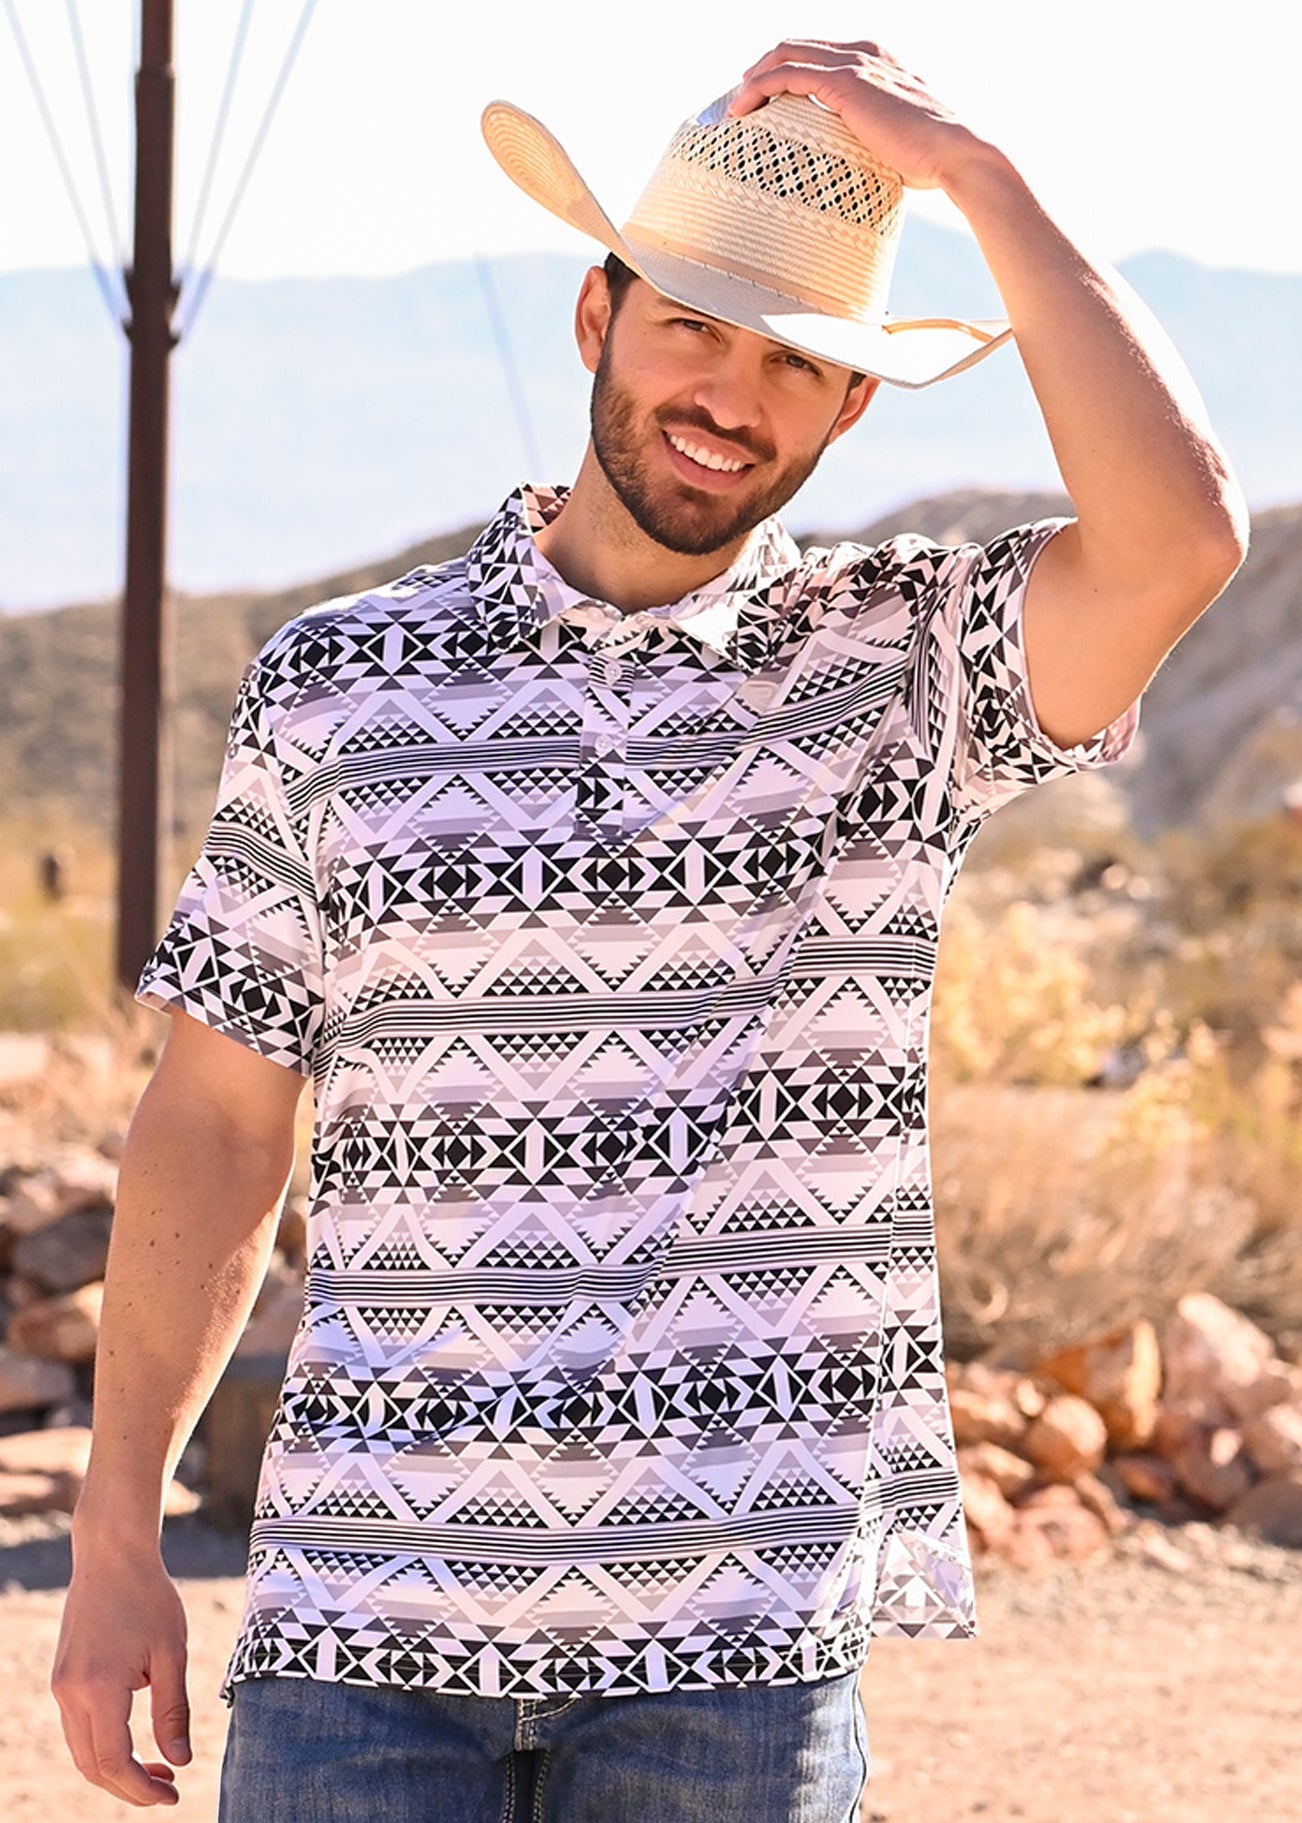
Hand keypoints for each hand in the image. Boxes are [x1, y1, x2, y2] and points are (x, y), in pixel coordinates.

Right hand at [51, 1550, 191, 1806]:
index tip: (173, 1794)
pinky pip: (79, 1728)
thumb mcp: (171, 1652)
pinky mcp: (62, 1679)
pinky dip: (104, 1745)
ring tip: (159, 1768)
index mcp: (99, 1689)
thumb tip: (180, 1761)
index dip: (142, 1788)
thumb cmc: (149, 1597)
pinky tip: (136, 1739)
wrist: (111, 1555)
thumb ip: (173, 1710)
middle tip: (168, 1788)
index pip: (115, 1762)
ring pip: (82, 1751)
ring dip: (116, 1769)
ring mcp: (60, 1687)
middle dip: (129, 1787)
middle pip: (92, 1766)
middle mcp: (70, 1694)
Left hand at [727, 39, 985, 192]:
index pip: (820, 54)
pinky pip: (788, 75)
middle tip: (741, 98)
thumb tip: (862, 165)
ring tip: (734, 105)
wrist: (955, 154)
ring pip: (786, 55)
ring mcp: (854, 64)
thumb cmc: (932, 159)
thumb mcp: (897, 140)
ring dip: (754, 78)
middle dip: (763, 68)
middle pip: (797, 47)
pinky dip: (759, 87)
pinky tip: (741, 107)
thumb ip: (874, 137)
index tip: (764, 98)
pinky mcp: (845, 82)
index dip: (788, 71)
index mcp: (877, 61)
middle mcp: (864, 53)